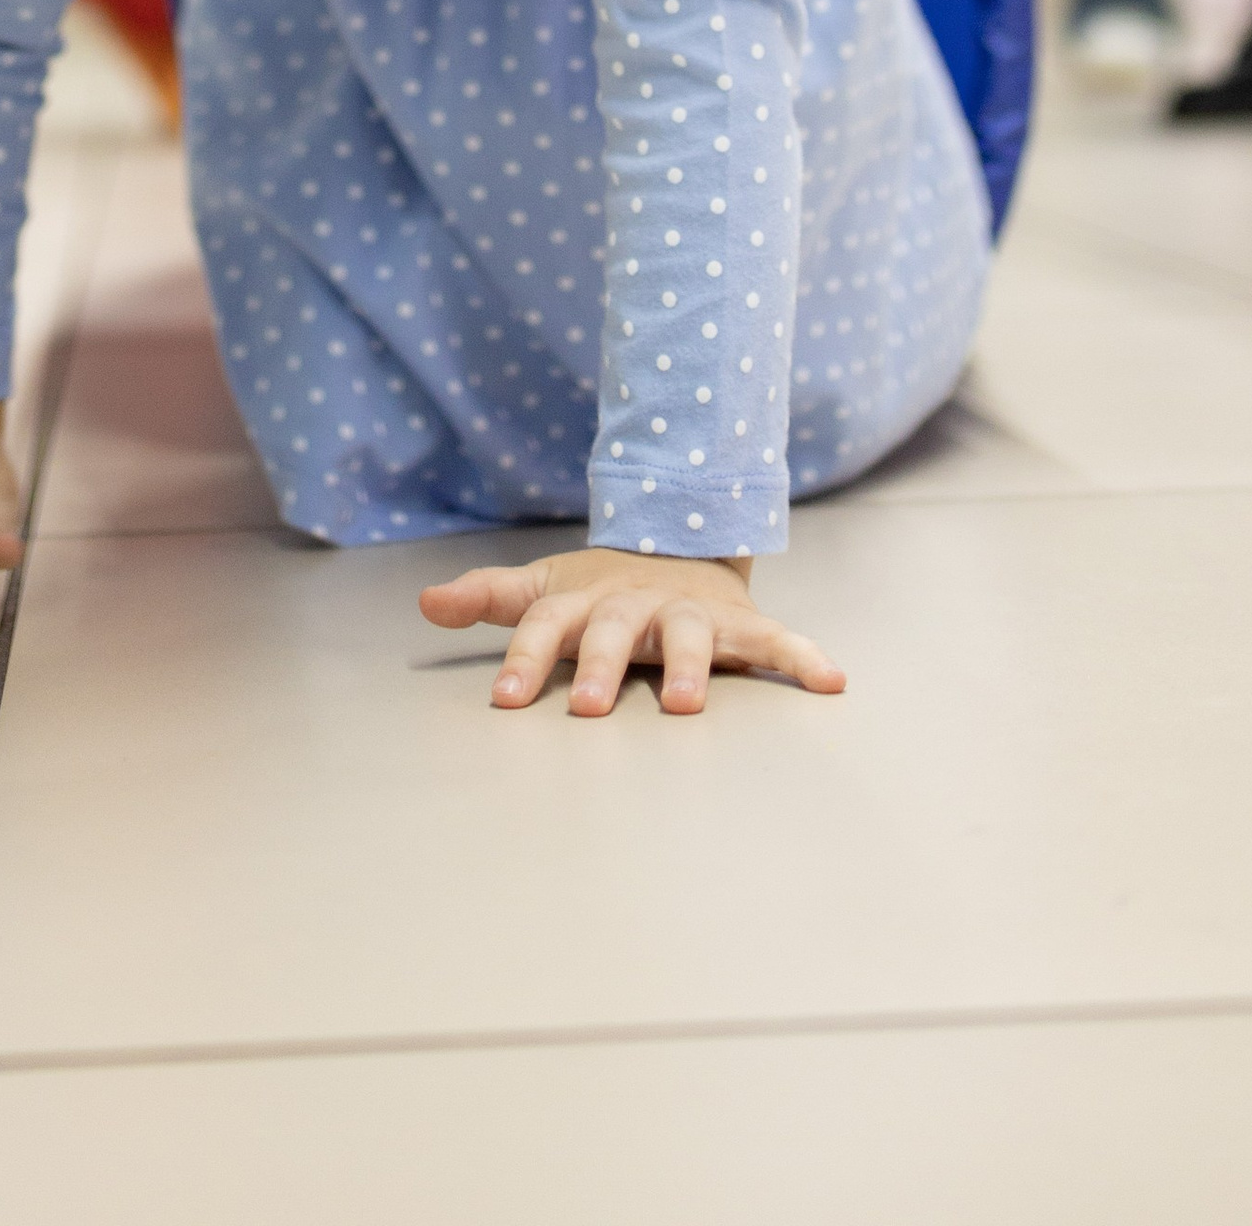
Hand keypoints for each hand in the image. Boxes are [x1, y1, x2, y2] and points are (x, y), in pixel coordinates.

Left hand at [419, 544, 845, 717]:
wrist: (678, 542)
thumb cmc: (598, 589)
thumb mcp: (542, 589)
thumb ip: (488, 598)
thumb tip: (422, 602)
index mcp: (583, 601)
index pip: (543, 626)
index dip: (523, 661)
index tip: (502, 700)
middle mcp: (633, 604)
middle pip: (612, 631)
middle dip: (600, 667)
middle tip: (587, 709)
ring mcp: (687, 611)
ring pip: (687, 636)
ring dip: (685, 666)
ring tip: (683, 705)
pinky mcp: (736, 623)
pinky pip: (774, 640)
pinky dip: (802, 658)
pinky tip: (829, 681)